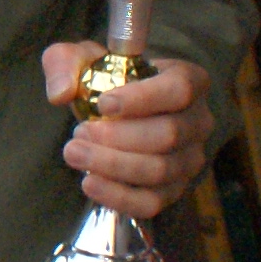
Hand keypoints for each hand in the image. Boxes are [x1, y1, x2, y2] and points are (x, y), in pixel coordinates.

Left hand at [38, 46, 214, 219]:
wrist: (115, 114)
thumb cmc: (108, 81)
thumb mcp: (83, 59)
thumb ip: (66, 63)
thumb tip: (62, 93)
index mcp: (190, 81)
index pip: (179, 90)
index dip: (142, 99)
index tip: (103, 103)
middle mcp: (198, 122)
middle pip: (168, 135)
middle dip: (117, 137)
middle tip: (79, 133)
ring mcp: (189, 159)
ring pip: (159, 170)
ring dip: (112, 165)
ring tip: (75, 153)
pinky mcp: (173, 190)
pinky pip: (152, 202)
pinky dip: (118, 196)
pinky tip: (89, 182)